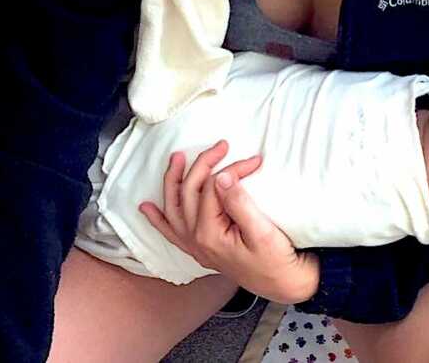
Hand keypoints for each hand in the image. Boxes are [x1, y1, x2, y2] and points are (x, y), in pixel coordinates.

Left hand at [139, 140, 319, 304]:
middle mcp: (196, 240)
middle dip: (203, 163)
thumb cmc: (275, 258)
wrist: (281, 283)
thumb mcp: (262, 231)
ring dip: (173, 181)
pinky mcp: (199, 248)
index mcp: (210, 234)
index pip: (213, 187)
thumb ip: (239, 203)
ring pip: (174, 207)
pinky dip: (158, 219)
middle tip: (221, 145)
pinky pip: (171, 232)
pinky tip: (147, 208)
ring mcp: (195, 245)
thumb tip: (220, 176)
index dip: (232, 168)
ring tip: (177, 159)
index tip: (254, 161)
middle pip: (189, 191)